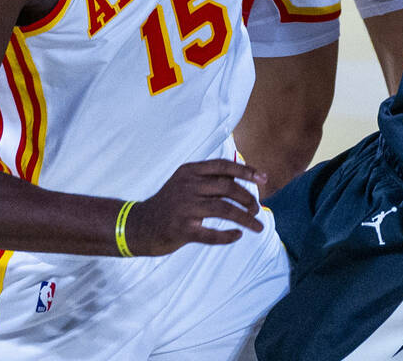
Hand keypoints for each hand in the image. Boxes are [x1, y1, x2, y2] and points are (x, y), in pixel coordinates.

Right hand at [127, 159, 265, 254]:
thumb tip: (245, 177)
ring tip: (258, 226)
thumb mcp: (185, 183)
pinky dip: (228, 236)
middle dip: (248, 198)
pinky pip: (211, 233)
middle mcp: (187, 186)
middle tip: (257, 209)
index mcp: (189, 171)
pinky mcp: (182, 229)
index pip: (224, 166)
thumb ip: (210, 179)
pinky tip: (237, 236)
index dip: (246, 171)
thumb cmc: (170, 204)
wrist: (139, 226)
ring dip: (245, 218)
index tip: (264, 179)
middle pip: (227, 188)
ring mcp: (184, 208)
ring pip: (224, 209)